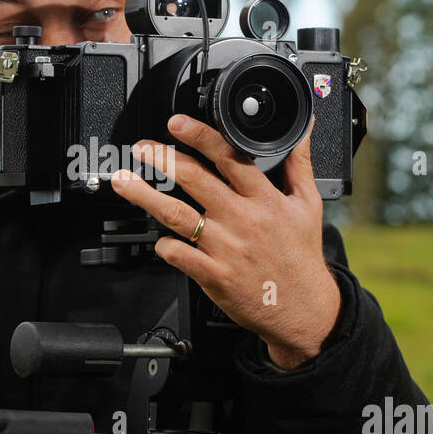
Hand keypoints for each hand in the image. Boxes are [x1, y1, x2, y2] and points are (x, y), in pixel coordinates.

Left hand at [110, 115, 339, 370]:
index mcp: (265, 200)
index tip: (177, 124)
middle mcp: (243, 220)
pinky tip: (158, 238)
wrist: (303, 309)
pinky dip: (163, 244)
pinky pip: (178, 254)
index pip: (229, 158)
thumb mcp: (308, 205)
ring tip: (124, 181)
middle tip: (142, 148)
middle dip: (163, 159)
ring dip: (146, 195)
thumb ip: (299, 164)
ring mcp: (225, 248)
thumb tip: (302, 132)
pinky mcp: (213, 275)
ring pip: (177, 215)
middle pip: (195, 180)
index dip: (200, 136)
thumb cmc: (302, 256)